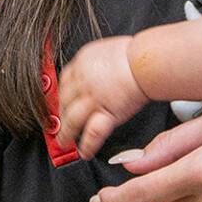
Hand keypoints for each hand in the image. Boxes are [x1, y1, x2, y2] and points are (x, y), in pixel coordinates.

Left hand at [56, 36, 149, 158]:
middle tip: (57, 124)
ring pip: (72, 119)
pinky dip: (87, 145)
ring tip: (64, 142)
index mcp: (83, 62)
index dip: (61, 94)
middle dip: (60, 114)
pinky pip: (93, 133)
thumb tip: (99, 66)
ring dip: (66, 133)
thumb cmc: (135, 53)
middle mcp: (84, 81)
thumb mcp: (108, 49)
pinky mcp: (106, 113)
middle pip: (65, 101)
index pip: (65, 81)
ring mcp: (93, 99)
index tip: (60, 102)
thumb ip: (98, 61)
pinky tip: (85, 152)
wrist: (145, 61)